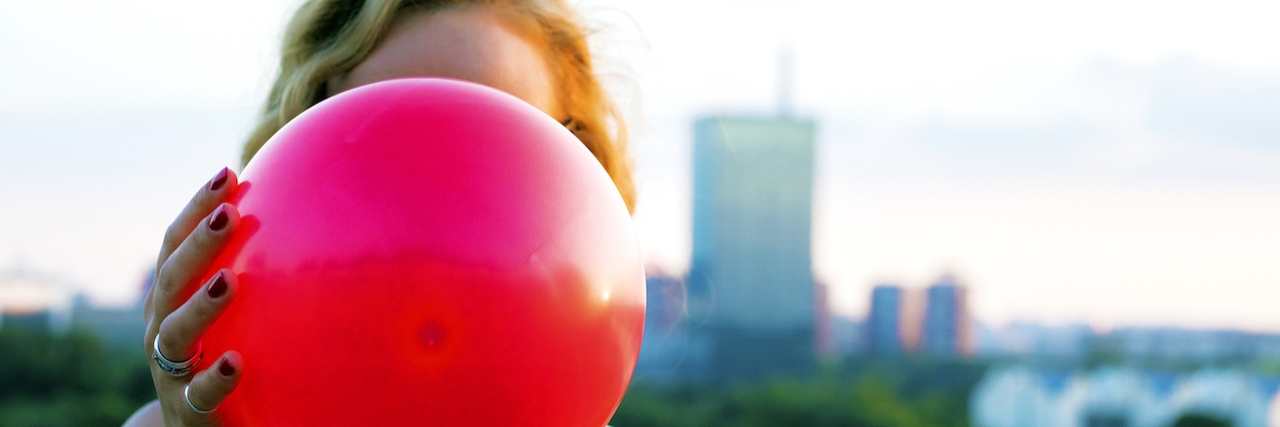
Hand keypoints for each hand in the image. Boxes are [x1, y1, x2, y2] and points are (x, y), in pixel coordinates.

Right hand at [137, 167, 244, 425]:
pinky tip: (234, 362)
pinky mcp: (188, 409)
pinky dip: (213, 377)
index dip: (196, 208)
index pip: (175, 244)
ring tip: (229, 281)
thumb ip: (254, 274)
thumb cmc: (219, 356)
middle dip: (199, 243)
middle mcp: (162, 327)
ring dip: (200, 305)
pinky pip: (198, 394)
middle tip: (230, 213)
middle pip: (172, 278)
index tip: (226, 174)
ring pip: (175, 333)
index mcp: (170, 298)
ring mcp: (170, 369)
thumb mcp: (231, 315)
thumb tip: (310, 214)